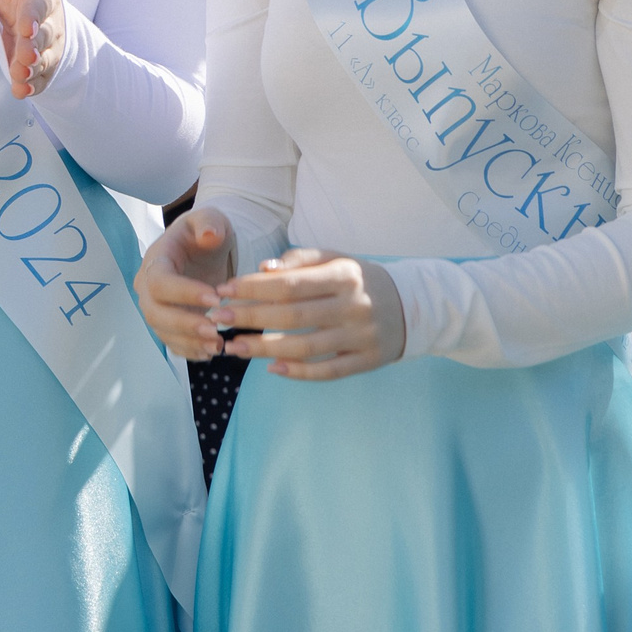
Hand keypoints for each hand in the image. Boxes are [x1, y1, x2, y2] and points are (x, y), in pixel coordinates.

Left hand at [0, 0, 65, 97]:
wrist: (30, 17)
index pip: (39, 5)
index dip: (33, 15)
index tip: (25, 25)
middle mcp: (50, 24)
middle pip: (45, 37)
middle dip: (35, 47)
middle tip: (25, 55)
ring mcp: (49, 49)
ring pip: (44, 60)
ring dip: (33, 68)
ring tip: (20, 74)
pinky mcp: (42, 69)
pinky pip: (40, 80)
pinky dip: (32, 87)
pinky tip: (21, 91)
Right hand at [135, 206, 235, 359]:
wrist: (204, 250)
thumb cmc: (206, 233)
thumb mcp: (212, 219)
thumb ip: (210, 223)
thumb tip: (210, 236)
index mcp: (157, 259)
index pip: (160, 280)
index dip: (184, 292)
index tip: (216, 298)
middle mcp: (149, 285)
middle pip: (155, 311)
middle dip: (183, 324)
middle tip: (214, 330)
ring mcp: (156, 306)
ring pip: (162, 330)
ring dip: (188, 341)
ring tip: (218, 345)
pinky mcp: (167, 323)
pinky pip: (171, 342)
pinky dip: (189, 351)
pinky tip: (210, 353)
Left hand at [209, 248, 405, 380]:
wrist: (413, 306)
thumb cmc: (359, 279)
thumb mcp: (335, 258)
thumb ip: (298, 261)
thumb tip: (260, 269)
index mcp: (343, 275)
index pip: (290, 283)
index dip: (253, 288)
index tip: (223, 290)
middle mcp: (353, 305)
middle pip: (293, 315)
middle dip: (251, 318)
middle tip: (218, 319)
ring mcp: (362, 336)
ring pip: (306, 347)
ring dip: (265, 349)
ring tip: (233, 348)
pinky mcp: (367, 361)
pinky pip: (329, 371)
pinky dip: (299, 373)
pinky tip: (272, 369)